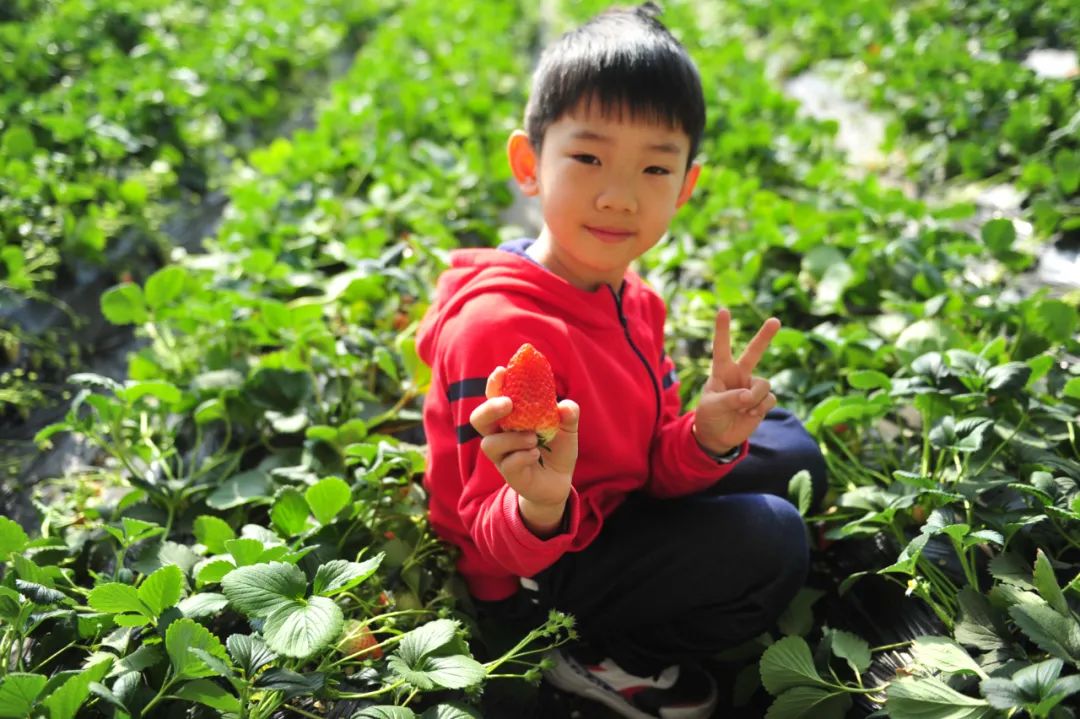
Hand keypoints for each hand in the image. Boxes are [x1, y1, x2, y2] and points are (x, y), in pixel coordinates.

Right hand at [469, 366, 578, 534]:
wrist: (559, 480)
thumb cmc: (556, 448)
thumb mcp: (568, 428)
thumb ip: (568, 414)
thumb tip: (565, 407)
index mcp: (510, 417)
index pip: (495, 396)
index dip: (495, 384)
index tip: (502, 371)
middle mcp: (500, 434)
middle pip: (478, 419)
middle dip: (489, 408)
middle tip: (508, 404)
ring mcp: (502, 456)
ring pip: (490, 444)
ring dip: (512, 438)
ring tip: (533, 438)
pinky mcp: (510, 474)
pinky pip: (508, 463)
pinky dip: (523, 456)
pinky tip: (536, 454)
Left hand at [693, 309, 779, 453]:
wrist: (718, 437)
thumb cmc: (709, 417)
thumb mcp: (712, 407)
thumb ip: (729, 399)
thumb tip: (748, 397)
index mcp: (721, 372)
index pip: (721, 347)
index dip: (722, 330)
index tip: (723, 310)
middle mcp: (739, 375)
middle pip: (754, 352)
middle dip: (764, 336)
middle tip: (775, 320)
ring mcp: (752, 387)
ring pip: (763, 384)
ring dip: (755, 398)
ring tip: (743, 408)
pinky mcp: (763, 401)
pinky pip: (770, 399)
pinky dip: (761, 408)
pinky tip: (750, 414)